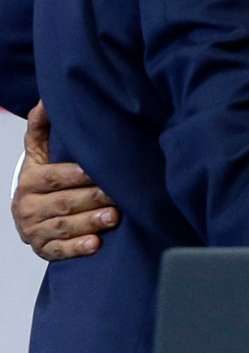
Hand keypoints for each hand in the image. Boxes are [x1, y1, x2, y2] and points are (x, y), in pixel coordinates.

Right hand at [11, 100, 120, 260]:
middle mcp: (28, 207)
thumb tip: (46, 100)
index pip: (53, 177)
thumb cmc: (43, 177)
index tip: (97, 170)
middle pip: (63, 202)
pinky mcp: (43, 250)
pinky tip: (95, 245)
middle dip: (91, 198)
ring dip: (89, 222)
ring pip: (64, 227)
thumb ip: (41, 128)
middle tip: (116, 194)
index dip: (75, 174)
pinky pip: (59, 252)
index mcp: (30, 181)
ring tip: (113, 217)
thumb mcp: (39, 152)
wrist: (29, 211)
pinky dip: (77, 248)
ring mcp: (35, 231)